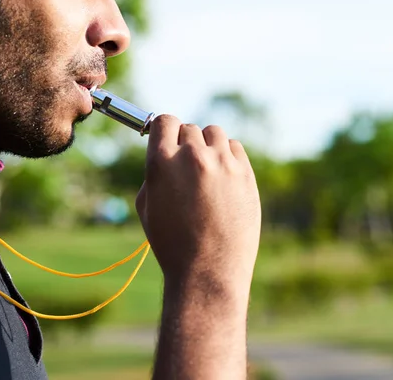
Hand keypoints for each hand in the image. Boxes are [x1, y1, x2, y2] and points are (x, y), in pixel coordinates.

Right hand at [136, 115, 260, 292]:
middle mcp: (192, 156)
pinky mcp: (245, 173)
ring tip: (206, 173)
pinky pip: (234, 148)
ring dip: (208, 146)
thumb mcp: (146, 207)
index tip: (168, 138)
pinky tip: (223, 178)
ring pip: (214, 134)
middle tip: (187, 168)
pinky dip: (228, 156)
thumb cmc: (172, 243)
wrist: (208, 271)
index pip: (164, 121)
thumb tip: (165, 151)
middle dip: (185, 144)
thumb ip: (154, 172)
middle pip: (189, 129)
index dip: (164, 130)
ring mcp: (222, 163)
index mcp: (161, 162)